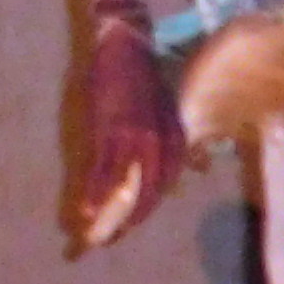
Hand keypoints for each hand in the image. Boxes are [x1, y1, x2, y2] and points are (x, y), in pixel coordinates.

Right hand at [73, 25, 185, 245]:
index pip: (166, 184)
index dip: (148, 207)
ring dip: (112, 212)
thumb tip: (196, 169)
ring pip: (128, 186)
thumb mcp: (166, 112)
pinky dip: (97, 191)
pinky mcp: (114, 131)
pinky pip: (106, 169)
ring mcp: (138, 139)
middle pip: (150, 192)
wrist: (127, 47)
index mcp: (176, 138)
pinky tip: (87, 208)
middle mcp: (163, 143)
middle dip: (132, 218)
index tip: (132, 224)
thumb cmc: (142, 78)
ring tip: (98, 231)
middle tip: (113, 236)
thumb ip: (173, 141)